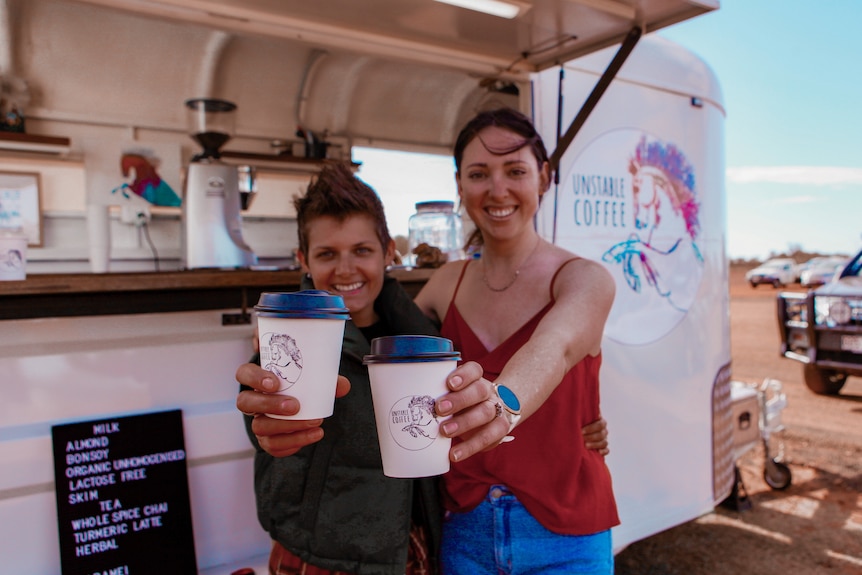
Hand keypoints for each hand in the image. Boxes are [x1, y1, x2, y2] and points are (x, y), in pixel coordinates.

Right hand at [235, 362, 349, 456]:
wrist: (303, 405)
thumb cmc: (302, 384)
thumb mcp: (312, 376)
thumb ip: (326, 378)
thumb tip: (342, 386)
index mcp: (258, 379)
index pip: (244, 374)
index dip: (255, 378)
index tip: (275, 384)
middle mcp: (253, 401)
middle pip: (245, 403)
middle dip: (270, 405)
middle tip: (295, 406)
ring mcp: (258, 421)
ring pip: (260, 428)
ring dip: (287, 427)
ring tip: (314, 423)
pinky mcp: (267, 440)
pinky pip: (272, 446)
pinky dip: (292, 443)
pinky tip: (311, 436)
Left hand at [434, 361, 511, 461]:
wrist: (493, 413)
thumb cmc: (463, 403)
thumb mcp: (453, 395)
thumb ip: (438, 396)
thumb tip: (408, 403)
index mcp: (476, 379)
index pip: (474, 370)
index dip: (464, 375)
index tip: (450, 383)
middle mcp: (488, 392)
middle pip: (479, 391)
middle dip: (459, 400)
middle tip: (439, 409)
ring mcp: (496, 410)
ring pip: (485, 413)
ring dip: (464, 423)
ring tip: (445, 432)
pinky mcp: (500, 429)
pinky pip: (489, 437)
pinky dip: (471, 447)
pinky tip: (455, 454)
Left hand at [582, 416, 608, 455]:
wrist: (580, 432)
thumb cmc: (580, 422)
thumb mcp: (582, 417)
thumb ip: (583, 414)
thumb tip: (579, 407)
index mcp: (600, 421)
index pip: (600, 424)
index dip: (591, 428)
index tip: (581, 431)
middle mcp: (603, 430)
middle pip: (601, 434)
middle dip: (591, 437)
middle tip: (582, 438)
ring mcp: (604, 439)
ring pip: (604, 442)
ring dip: (595, 444)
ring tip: (586, 446)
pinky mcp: (604, 448)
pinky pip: (606, 450)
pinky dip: (603, 451)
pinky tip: (598, 452)